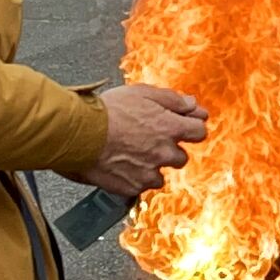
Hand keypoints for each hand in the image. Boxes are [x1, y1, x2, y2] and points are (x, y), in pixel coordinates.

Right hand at [75, 85, 208, 197]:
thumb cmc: (108, 111)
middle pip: (182, 157)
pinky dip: (136, 178)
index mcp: (170, 127)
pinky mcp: (133, 187)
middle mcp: (164, 152)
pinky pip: (142, 185)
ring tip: (133, 154)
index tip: (185, 126)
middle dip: (170, 149)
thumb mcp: (142, 93)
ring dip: (154, 166)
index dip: (192, 128)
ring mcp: (149, 172)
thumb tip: (192, 105)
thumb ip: (171, 99)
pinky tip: (123, 165)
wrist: (80, 135)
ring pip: (162, 174)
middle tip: (151, 141)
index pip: (199, 132)